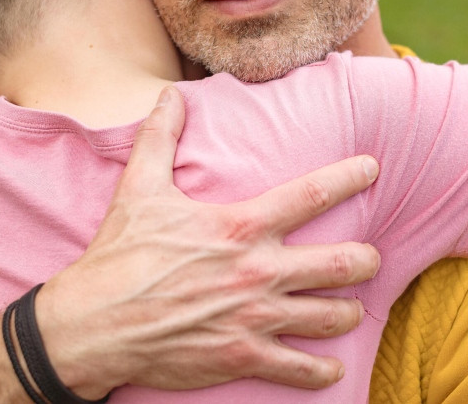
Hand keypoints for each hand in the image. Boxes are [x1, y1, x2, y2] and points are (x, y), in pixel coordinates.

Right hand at [36, 86, 381, 398]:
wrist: (94, 325)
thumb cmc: (119, 256)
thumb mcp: (139, 189)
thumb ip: (160, 138)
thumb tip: (170, 95)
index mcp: (240, 226)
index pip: (312, 195)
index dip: (349, 177)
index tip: (374, 168)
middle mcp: (257, 271)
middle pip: (340, 263)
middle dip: (366, 261)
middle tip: (371, 258)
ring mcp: (254, 317)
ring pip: (330, 317)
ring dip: (348, 313)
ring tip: (352, 309)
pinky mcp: (243, 357)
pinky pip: (299, 369)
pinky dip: (321, 372)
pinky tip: (330, 371)